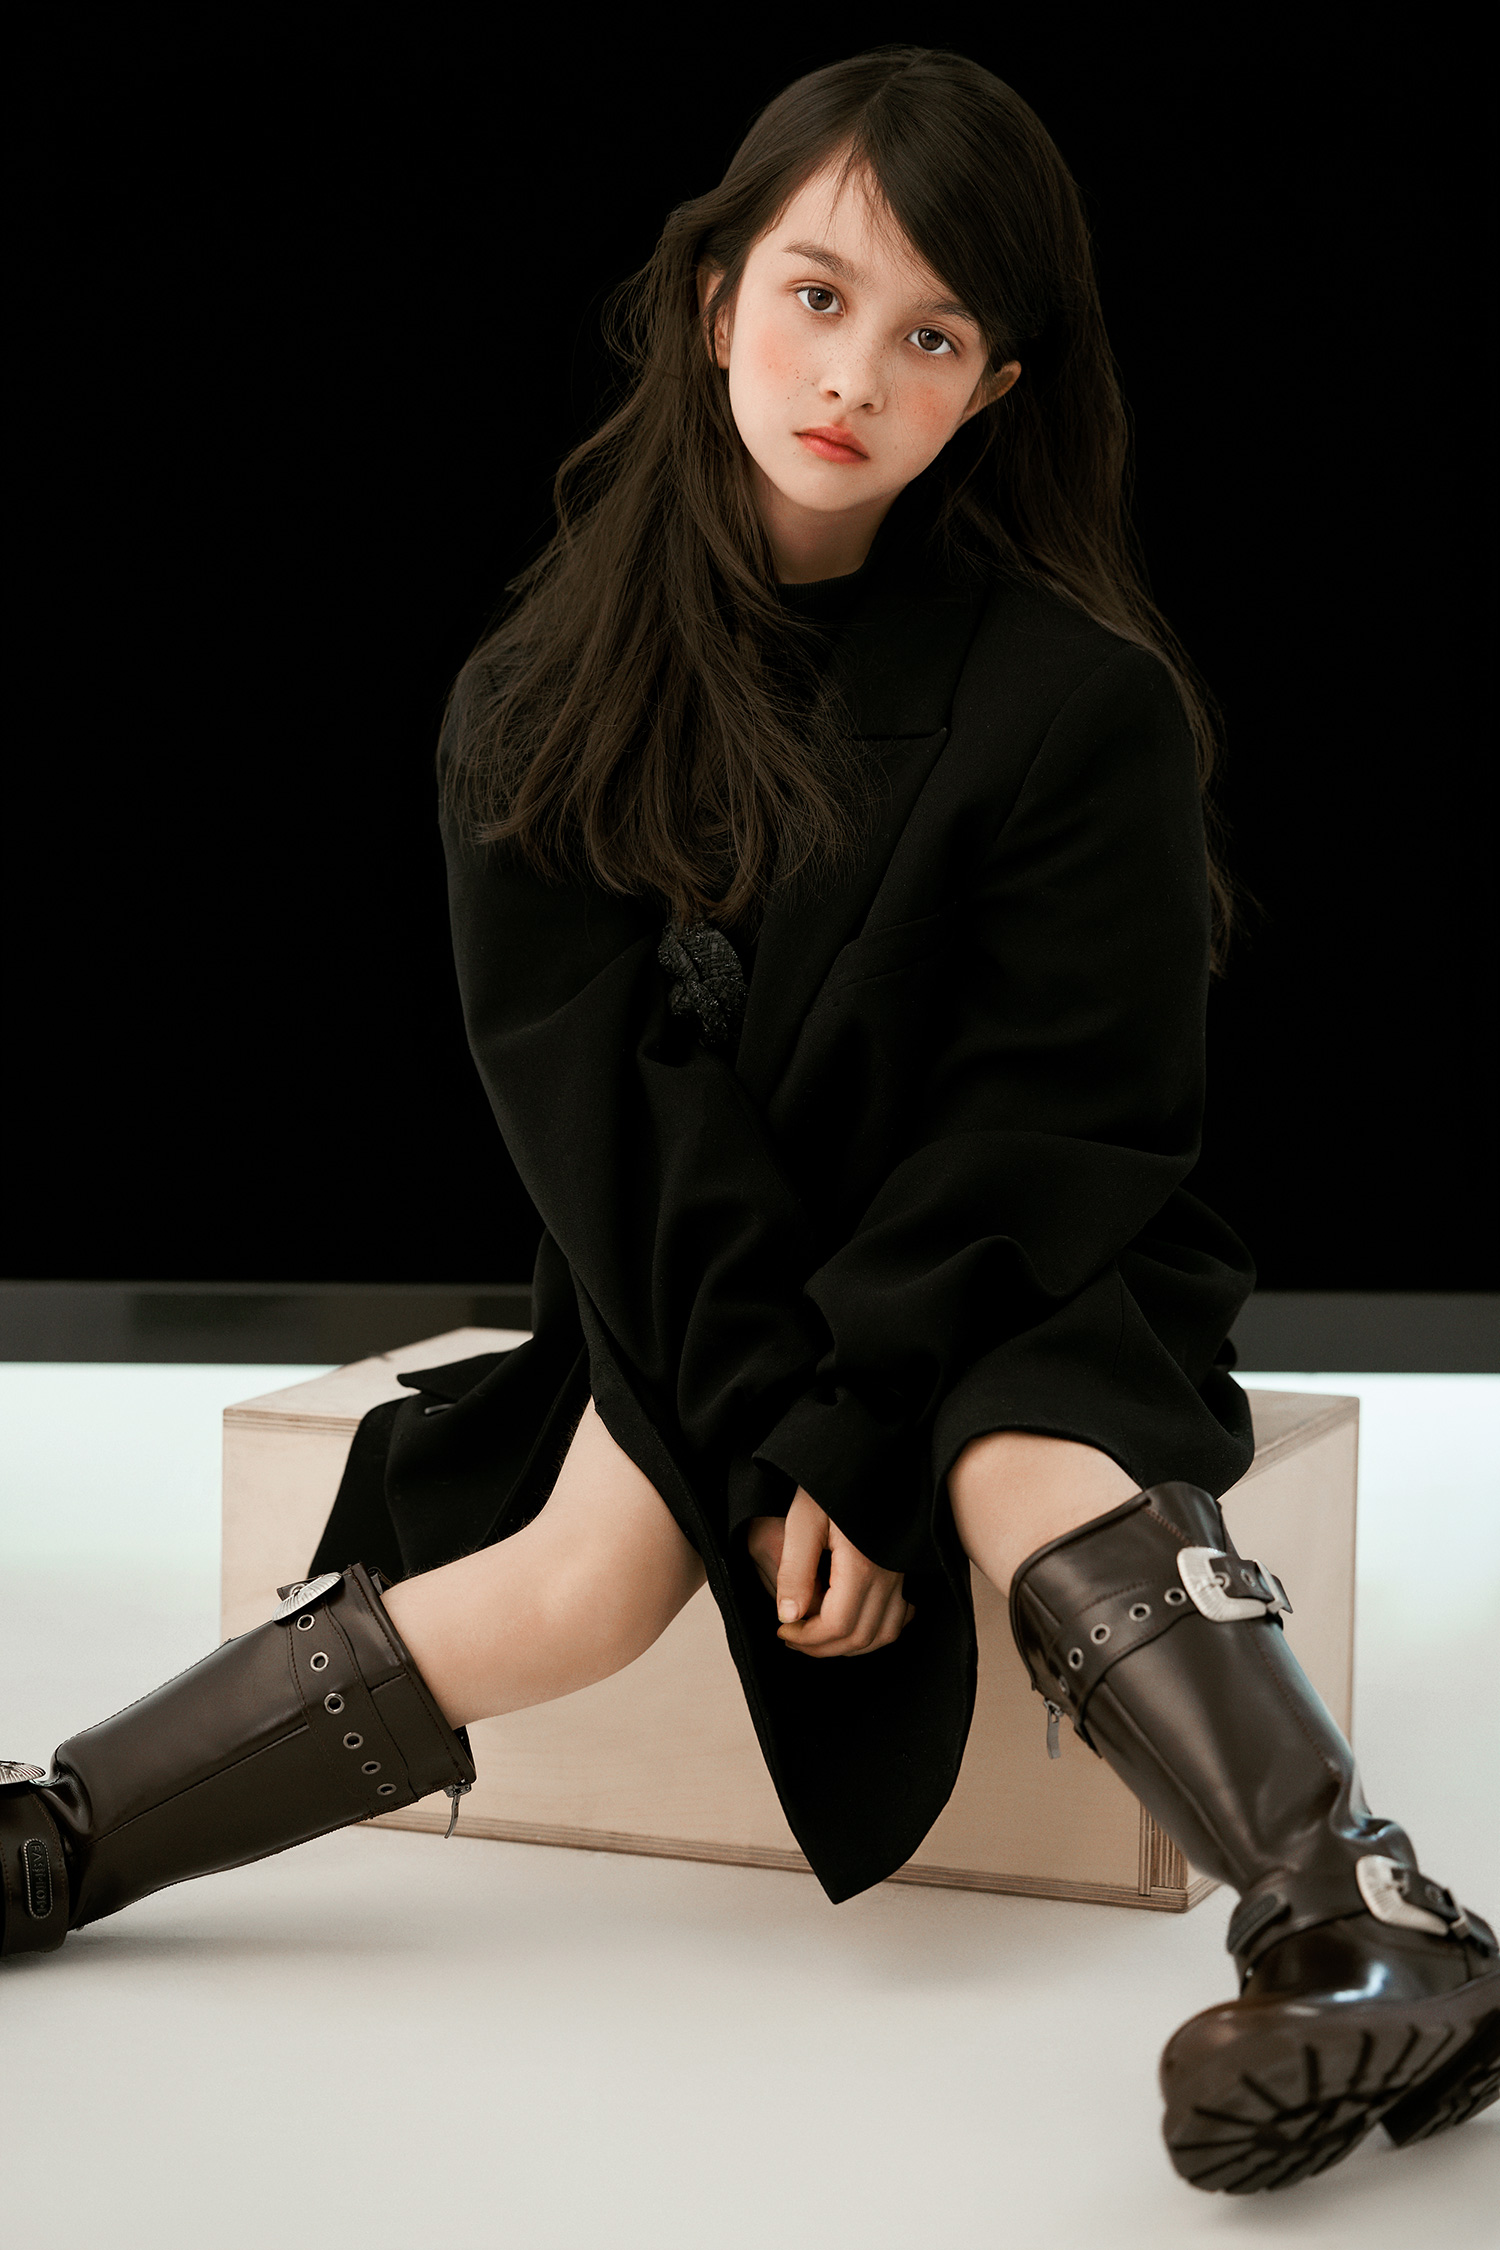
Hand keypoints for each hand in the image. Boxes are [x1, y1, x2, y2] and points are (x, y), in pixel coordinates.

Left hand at [746, 1489, 913, 1656]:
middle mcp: (888, 1575)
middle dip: (822, 1647)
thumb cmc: (828, 1481)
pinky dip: (877, 1629)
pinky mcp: (902, 1567)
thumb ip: (794, 1571)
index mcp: (861, 1566)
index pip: (836, 1626)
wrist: (863, 1453)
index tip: (782, 1630)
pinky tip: (853, 1620)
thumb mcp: (802, 1520)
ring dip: (848, 1644)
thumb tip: (788, 1616)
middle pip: (860, 1636)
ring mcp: (899, 1573)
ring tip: (815, 1634)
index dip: (806, 1638)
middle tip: (792, 1637)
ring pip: (883, 1632)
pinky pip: (899, 1615)